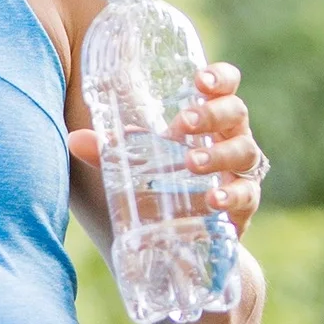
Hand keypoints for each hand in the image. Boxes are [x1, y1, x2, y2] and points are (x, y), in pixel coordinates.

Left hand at [65, 61, 265, 235]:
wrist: (179, 245)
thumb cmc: (157, 188)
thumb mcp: (129, 167)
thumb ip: (106, 153)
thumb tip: (76, 140)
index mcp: (207, 121)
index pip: (224, 87)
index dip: (220, 78)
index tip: (200, 80)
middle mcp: (229, 140)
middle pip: (235, 114)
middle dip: (213, 114)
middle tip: (184, 122)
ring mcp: (239, 173)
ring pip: (244, 153)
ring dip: (218, 155)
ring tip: (191, 163)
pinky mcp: (243, 208)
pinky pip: (247, 197)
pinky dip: (232, 196)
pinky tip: (213, 200)